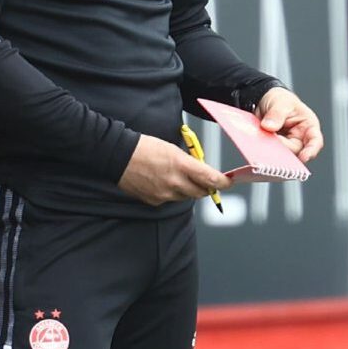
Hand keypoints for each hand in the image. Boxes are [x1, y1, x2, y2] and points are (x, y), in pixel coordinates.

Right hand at [118, 134, 232, 205]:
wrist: (119, 157)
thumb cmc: (146, 147)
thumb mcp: (172, 148)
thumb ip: (189, 162)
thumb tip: (201, 170)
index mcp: (181, 165)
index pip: (210, 179)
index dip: (222, 183)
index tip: (228, 182)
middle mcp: (174, 182)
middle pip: (201, 192)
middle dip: (206, 187)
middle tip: (207, 180)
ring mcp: (164, 194)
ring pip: (186, 197)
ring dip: (189, 190)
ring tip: (179, 177)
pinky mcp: (155, 201)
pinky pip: (171, 199)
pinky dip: (172, 193)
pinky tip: (163, 182)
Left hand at [255, 88, 323, 161]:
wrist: (265, 100)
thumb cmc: (281, 99)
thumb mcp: (281, 102)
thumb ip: (276, 114)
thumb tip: (269, 126)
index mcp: (308, 126)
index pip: (315, 141)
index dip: (311, 151)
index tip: (304, 157)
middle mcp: (300, 138)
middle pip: (296, 151)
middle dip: (284, 149)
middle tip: (271, 142)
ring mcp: (286, 144)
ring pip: (282, 154)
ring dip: (273, 150)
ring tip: (264, 140)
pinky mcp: (274, 147)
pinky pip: (270, 152)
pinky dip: (265, 149)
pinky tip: (259, 144)